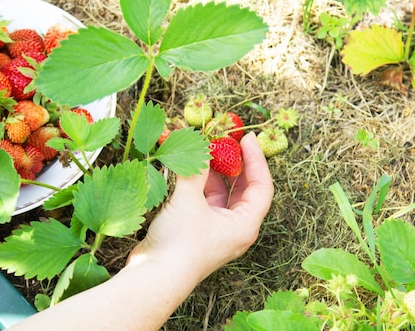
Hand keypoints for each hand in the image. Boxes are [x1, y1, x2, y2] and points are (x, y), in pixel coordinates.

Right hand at [127, 131, 273, 278]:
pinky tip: (189, 169)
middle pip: (244, 189)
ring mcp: (216, 231)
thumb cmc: (180, 243)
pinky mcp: (197, 231)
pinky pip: (204, 201)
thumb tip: (199, 145)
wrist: (153, 278)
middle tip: (226, 140)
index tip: (247, 137)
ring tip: (204, 149)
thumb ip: (196, 169)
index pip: (262, 186)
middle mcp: (235, 229)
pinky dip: (199, 184)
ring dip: (214, 172)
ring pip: (222, 194)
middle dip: (235, 163)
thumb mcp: (189, 199)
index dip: (256, 159)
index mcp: (245, 224)